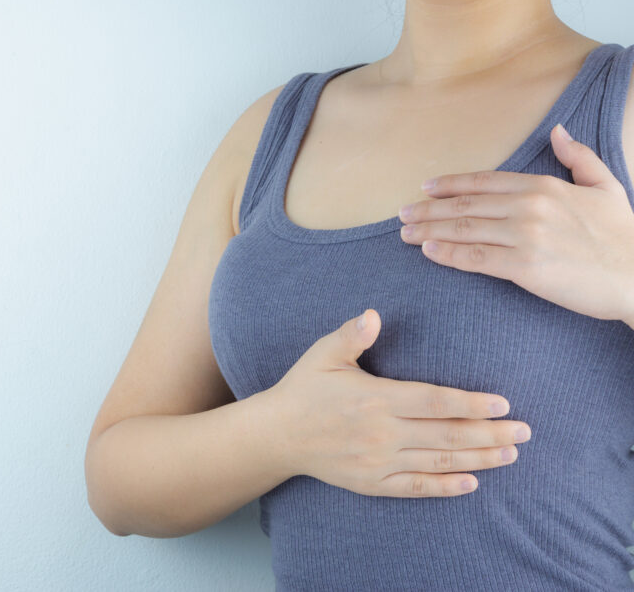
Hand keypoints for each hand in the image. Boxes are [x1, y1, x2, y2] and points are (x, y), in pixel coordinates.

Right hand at [263, 308, 530, 497]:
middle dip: (490, 433)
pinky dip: (445, 487)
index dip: (471, 403)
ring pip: (438, 461)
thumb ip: (351, 335)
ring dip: (478, 458)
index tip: (503, 403)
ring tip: (510, 454)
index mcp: (375, 398)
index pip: (434, 401)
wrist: (277, 434)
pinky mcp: (372, 482)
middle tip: (525, 431)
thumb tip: (374, 314)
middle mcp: (381, 433)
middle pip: (446, 434)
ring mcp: (378, 461)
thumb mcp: (323, 354)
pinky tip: (472, 483)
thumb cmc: (303, 388)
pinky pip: (415, 487)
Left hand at [398, 123, 633, 321]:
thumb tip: (558, 131)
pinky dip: (447, 253)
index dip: (450, 184)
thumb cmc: (622, 235)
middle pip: (465, 204)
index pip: (484, 181)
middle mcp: (529, 206)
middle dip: (428, 209)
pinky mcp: (524, 266)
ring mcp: (525, 236)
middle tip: (402, 215)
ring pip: (464, 229)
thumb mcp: (605, 185)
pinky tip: (428, 251)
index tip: (425, 188)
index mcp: (543, 186)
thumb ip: (578, 157)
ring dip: (429, 230)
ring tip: (405, 233)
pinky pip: (475, 258)